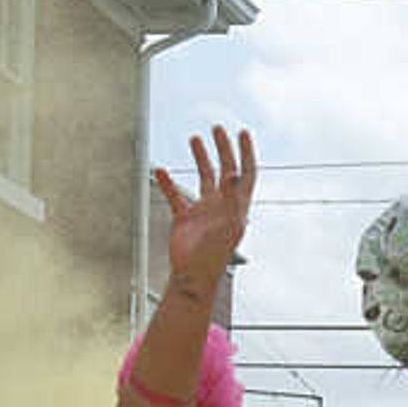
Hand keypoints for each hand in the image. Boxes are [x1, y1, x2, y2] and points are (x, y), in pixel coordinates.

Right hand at [153, 126, 255, 304]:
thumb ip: (230, 197)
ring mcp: (204, 211)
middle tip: (217, 129)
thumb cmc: (212, 256)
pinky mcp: (185, 219)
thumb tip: (234, 172)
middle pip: (226, 169)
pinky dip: (168, 182)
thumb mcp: (226, 224)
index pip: (246, 173)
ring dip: (200, 158)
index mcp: (237, 206)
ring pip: (203, 177)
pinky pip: (176, 195)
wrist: (192, 277)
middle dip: (223, 148)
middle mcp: (222, 205)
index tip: (242, 133)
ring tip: (194, 139)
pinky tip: (161, 171)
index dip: (246, 152)